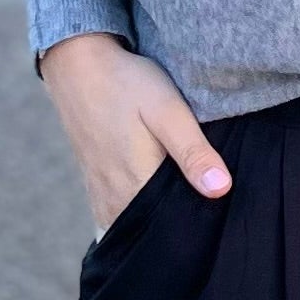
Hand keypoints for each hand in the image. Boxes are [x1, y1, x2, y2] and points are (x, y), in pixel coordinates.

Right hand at [40, 33, 229, 235]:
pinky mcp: (95, 186)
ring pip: (134, 228)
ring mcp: (102, 194)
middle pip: (153, 233)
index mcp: (136, 184)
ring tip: (184, 215)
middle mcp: (115, 198)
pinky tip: (157, 208)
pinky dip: (137, 220)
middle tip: (209, 222)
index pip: (172, 229)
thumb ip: (193, 152)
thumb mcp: (168, 110)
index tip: (218, 224)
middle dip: (180, 233)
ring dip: (157, 228)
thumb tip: (221, 190)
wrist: (79, 65)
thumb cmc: (128, 84)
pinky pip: (118, 218)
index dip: (197, 230)